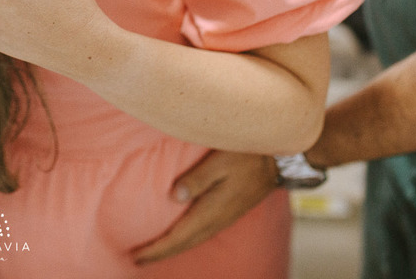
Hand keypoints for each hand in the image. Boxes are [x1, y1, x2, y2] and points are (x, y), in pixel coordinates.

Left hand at [132, 150, 277, 263]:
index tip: (137, 256)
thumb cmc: (247, 155)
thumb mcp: (219, 161)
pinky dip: (185, 240)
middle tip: (137, 260)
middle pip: (184, 244)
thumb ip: (197, 178)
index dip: (156, 248)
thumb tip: (174, 196)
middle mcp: (217, 220)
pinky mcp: (228, 213)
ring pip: (193, 241)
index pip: (178, 237)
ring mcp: (224, 218)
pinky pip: (202, 234)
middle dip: (160, 253)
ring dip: (172, 248)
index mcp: (212, 210)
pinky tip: (180, 236)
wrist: (278, 160)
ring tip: (153, 252)